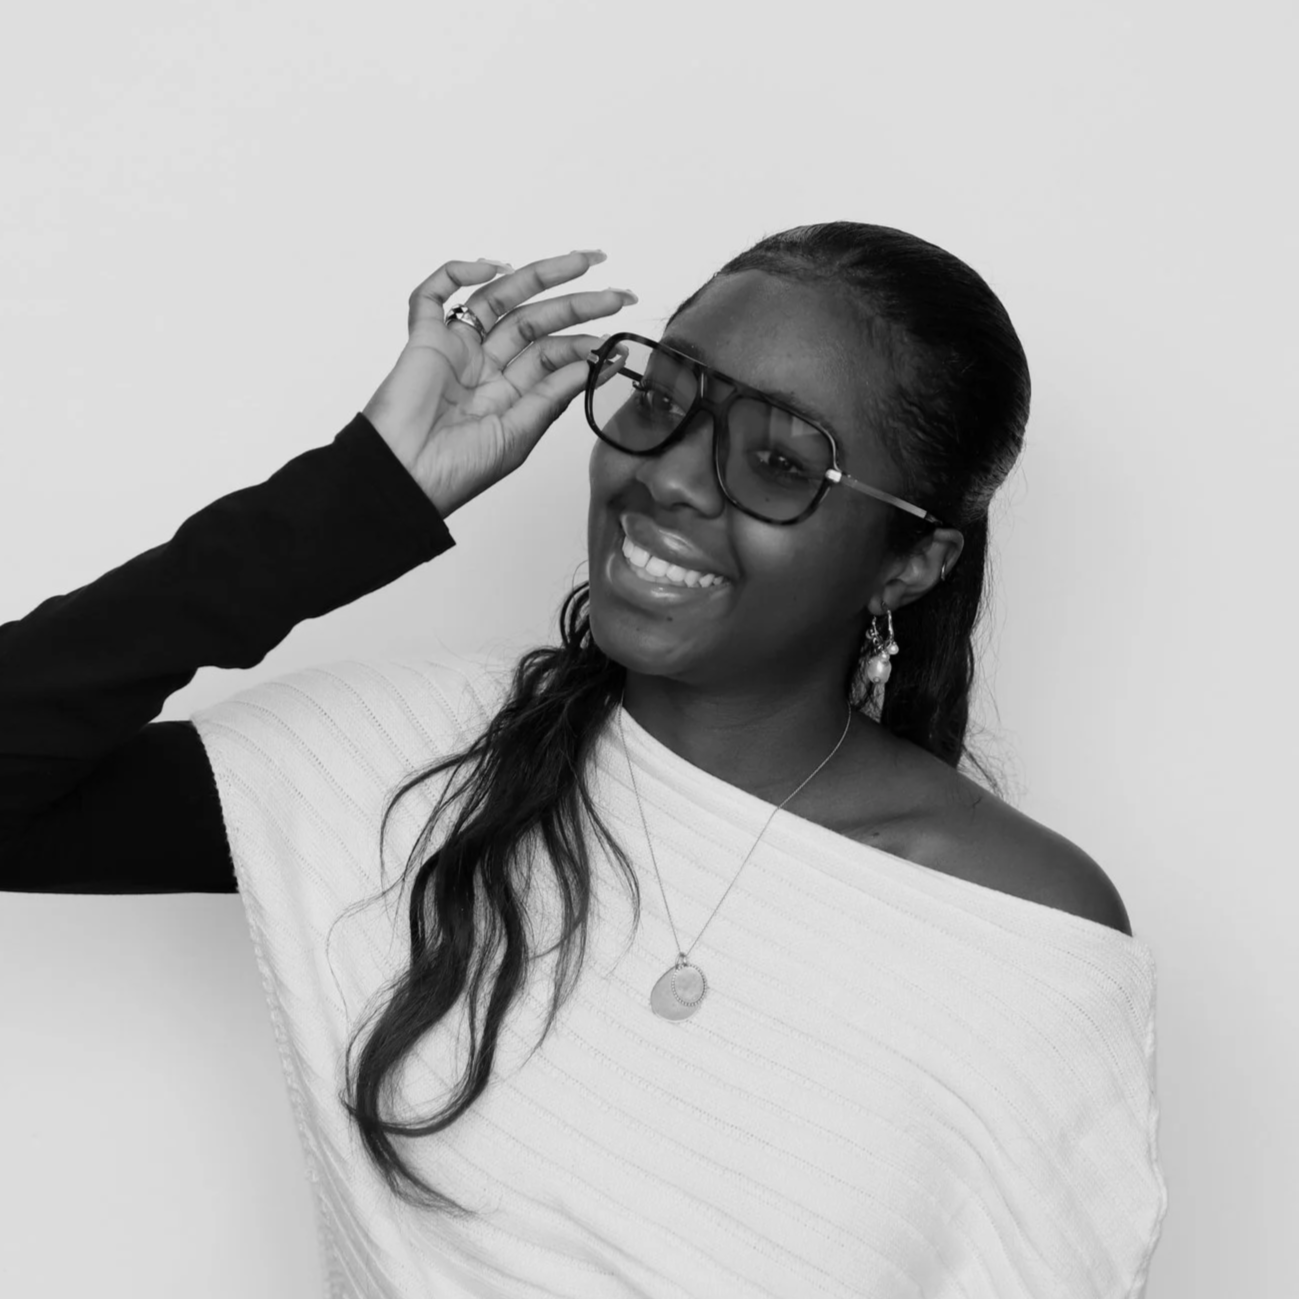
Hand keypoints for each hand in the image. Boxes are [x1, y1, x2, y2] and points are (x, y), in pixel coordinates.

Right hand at [362, 249, 635, 517]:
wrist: (406, 479)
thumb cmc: (457, 470)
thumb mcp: (520, 432)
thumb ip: (556, 393)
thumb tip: (600, 361)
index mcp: (510, 393)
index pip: (553, 355)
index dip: (584, 344)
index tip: (616, 337)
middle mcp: (485, 366)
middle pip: (534, 320)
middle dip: (577, 303)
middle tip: (616, 292)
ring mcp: (455, 349)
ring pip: (497, 297)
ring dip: (537, 275)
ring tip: (580, 262)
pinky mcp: (424, 340)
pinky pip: (431, 295)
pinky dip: (455, 273)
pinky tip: (490, 268)